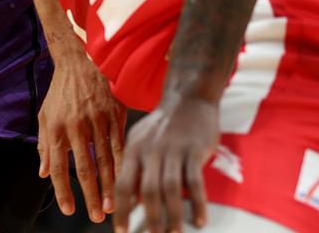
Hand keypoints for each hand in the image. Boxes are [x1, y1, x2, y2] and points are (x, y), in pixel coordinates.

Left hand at [38, 51, 125, 222]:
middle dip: (91, 195)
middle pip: (85, 168)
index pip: (59, 166)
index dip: (63, 190)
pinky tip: (126, 179)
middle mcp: (76, 125)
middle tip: (97, 216)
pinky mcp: (114, 114)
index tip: (68, 210)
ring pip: (105, 159)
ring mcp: (97, 119)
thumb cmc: (60, 92)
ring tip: (113, 205)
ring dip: (110, 185)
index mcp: (56, 127)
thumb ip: (45, 145)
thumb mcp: (45, 115)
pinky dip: (122, 164)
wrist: (79, 61)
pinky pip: (119, 144)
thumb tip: (43, 173)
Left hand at [114, 93, 218, 232]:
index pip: (123, 184)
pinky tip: (200, 221)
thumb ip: (134, 170)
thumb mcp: (140, 143)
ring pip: (171, 188)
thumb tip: (128, 202)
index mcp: (133, 151)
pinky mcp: (194, 150)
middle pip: (147, 190)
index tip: (119, 231)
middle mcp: (151, 151)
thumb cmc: (162, 128)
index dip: (120, 209)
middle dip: (148, 218)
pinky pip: (195, 181)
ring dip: (173, 215)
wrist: (187, 99)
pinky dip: (198, 202)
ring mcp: (173, 150)